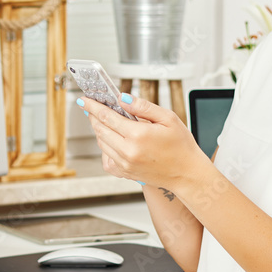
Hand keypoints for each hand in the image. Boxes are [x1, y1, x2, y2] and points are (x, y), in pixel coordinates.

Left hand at [79, 92, 206, 189]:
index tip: (85, 100)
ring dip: (99, 130)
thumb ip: (143, 107)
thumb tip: (122, 98)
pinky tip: (112, 140)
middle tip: (91, 107)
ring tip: (103, 120)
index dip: (94, 106)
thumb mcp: (168, 118)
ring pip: (102, 143)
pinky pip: (106, 159)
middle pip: (101, 129)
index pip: (107, 116)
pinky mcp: (126, 173)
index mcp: (138, 135)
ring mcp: (125, 164)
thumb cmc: (181, 146)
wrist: (187, 174)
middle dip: (93, 116)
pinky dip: (105, 148)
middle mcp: (128, 151)